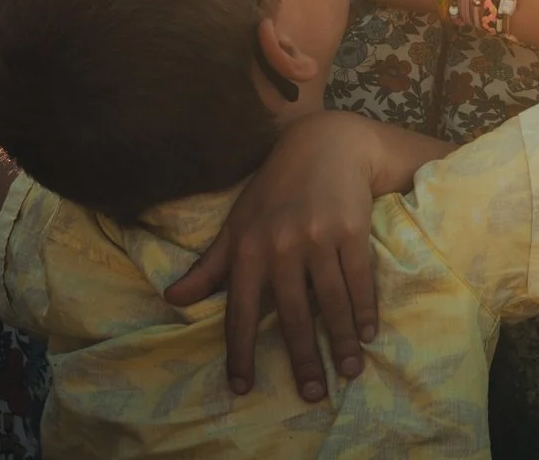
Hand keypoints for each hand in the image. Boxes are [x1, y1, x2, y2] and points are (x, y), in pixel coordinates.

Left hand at [163, 112, 380, 401]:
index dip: (240, 352)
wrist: (324, 144)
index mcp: (248, 249)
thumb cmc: (274, 188)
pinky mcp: (351, 231)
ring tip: (349, 371)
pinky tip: (368, 332)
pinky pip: (358, 279)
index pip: (239, 311)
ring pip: (331, 302)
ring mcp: (317, 239)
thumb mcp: (236, 224)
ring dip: (342, 341)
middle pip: (293, 315)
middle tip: (312, 394)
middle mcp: (280, 247)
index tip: (243, 387)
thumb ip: (208, 266)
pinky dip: (364, 308)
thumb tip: (171, 299)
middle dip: (303, 359)